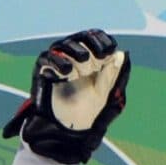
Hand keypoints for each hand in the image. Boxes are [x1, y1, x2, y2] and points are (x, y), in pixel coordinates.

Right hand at [1, 29, 130, 164]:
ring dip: (76, 54)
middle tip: (98, 60)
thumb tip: (122, 54)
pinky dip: (58, 63)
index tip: (110, 50)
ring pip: (65, 45)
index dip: (103, 41)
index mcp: (89, 56)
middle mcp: (72, 54)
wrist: (68, 127)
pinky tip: (68, 73)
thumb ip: (111, 74)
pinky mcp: (43, 69)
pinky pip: (48, 58)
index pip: (95, 37)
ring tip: (83, 68)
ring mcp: (57, 60)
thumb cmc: (87, 108)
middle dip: (92, 47)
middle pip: (81, 38)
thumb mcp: (104, 92)